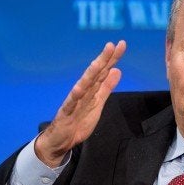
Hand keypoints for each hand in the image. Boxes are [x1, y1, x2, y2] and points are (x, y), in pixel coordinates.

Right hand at [34, 40, 125, 166]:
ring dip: (90, 73)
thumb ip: (106, 87)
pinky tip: (79, 88)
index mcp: (92, 89)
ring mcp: (74, 101)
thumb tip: (117, 70)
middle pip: (95, 74)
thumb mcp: (98, 103)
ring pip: (84, 85)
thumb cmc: (79, 120)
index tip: (121, 44)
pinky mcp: (67, 112)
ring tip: (98, 62)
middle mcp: (83, 91)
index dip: (112, 58)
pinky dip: (75, 95)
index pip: (103, 71)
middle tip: (112, 45)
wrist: (61, 139)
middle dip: (103, 59)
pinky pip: (71, 103)